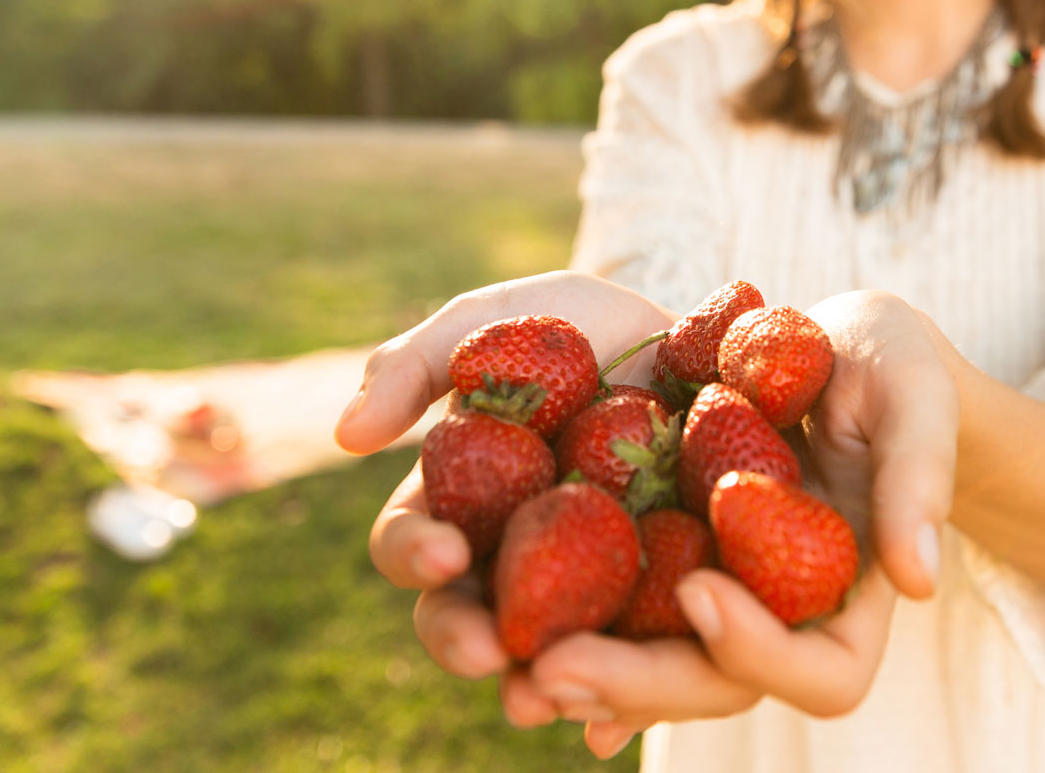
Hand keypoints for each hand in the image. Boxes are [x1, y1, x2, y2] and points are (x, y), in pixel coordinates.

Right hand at [332, 271, 673, 692]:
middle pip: (469, 618)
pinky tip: (616, 723)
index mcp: (465, 498)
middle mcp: (516, 554)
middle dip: (466, 640)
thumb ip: (419, 362)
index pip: (415, 541)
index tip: (441, 550)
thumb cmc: (579, 326)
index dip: (413, 553)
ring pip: (548, 655)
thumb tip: (346, 436)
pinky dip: (623, 699)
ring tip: (550, 697)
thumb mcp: (499, 321)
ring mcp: (589, 583)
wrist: (697, 333)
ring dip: (542, 686)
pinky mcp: (661, 597)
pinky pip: (638, 658)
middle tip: (489, 647)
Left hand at [509, 289, 958, 755]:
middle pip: (718, 683)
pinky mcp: (674, 546)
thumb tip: (919, 579)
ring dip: (590, 670)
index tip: (699, 590)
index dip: (762, 652)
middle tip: (553, 668)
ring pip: (660, 658)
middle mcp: (782, 608)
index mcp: (853, 592)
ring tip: (514, 664)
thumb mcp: (914, 402)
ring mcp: (724, 583)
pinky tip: (513, 622)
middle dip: (639, 681)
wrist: (837, 344)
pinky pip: (625, 599)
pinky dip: (577, 616)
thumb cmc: (894, 368)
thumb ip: (919, 478)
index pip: (824, 671)